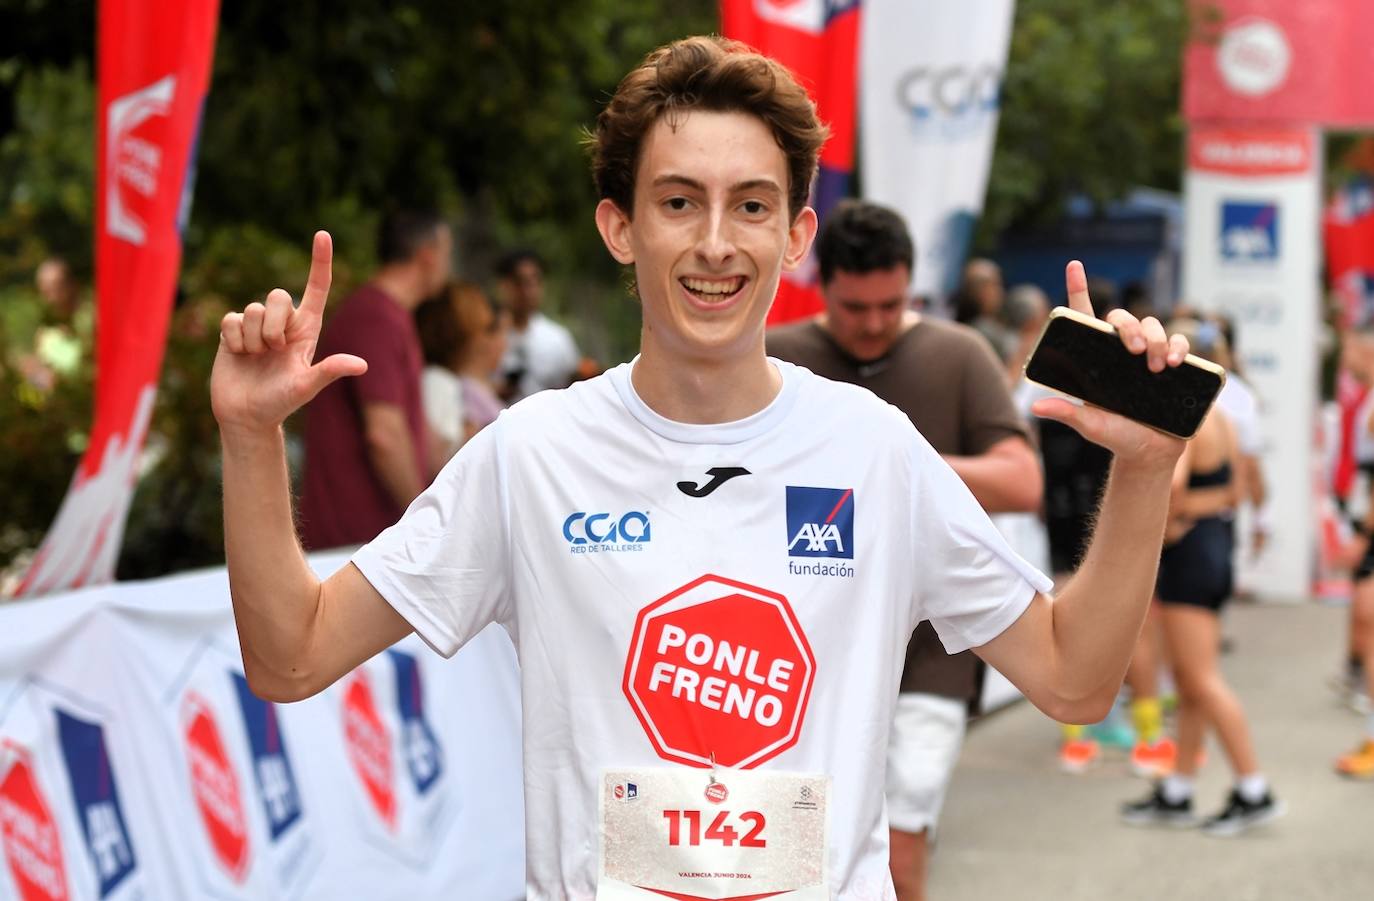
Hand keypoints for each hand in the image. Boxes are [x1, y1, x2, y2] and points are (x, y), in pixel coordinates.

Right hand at [211, 231, 365, 434]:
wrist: (246, 416)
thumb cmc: (280, 403)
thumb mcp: (307, 387)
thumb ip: (330, 372)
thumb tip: (362, 365)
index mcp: (307, 330)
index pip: (317, 289)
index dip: (320, 262)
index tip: (323, 234)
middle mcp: (283, 323)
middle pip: (277, 296)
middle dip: (273, 325)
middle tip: (273, 351)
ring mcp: (257, 326)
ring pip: (252, 309)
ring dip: (253, 338)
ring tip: (256, 358)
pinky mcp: (233, 331)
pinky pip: (231, 319)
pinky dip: (235, 340)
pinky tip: (238, 356)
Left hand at [1030, 261, 1189, 469]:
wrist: (1150, 453)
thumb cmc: (1116, 436)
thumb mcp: (1090, 424)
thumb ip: (1067, 413)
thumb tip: (1037, 406)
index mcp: (1096, 361)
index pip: (1085, 319)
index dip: (1078, 289)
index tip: (1073, 265)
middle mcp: (1121, 354)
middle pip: (1122, 319)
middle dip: (1130, 327)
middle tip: (1134, 351)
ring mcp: (1148, 357)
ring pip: (1153, 325)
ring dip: (1156, 338)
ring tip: (1156, 366)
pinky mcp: (1173, 365)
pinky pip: (1178, 342)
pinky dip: (1177, 346)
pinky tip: (1175, 361)